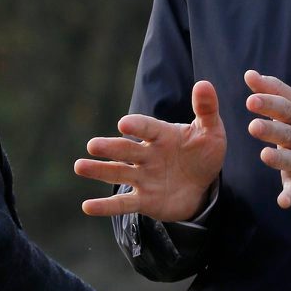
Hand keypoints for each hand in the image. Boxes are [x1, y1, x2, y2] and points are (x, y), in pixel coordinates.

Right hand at [76, 80, 223, 222]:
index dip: (136, 125)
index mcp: (161, 135)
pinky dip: (106, 206)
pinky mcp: (144, 200)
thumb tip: (203, 84)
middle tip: (93, 145)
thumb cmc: (203, 152)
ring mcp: (143, 177)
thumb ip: (207, 109)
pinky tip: (87, 207)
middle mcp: (147, 154)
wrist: (203, 185)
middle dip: (110, 147)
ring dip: (98, 170)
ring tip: (79, 166)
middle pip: (126, 150)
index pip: (147, 128)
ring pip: (118, 172)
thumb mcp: (211, 131)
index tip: (124, 125)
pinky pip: (123, 204)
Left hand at [245, 69, 290, 208]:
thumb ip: (273, 90)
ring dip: (279, 159)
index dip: (269, 104)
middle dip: (271, 130)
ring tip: (265, 155)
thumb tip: (249, 74)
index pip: (284, 108)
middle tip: (253, 127)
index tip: (251, 100)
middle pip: (286, 134)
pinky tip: (282, 201)